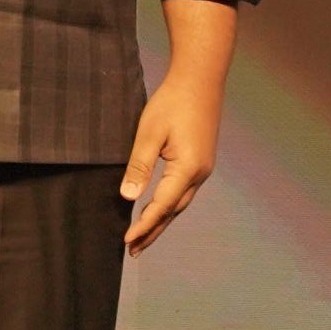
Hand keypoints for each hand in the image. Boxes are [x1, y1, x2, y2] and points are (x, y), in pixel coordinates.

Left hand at [121, 2, 235, 253]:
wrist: (200, 79)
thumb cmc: (172, 102)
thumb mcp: (149, 133)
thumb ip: (139, 166)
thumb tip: (128, 197)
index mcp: (188, 169)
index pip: (161, 206)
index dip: (143, 226)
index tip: (126, 241)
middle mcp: (200, 173)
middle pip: (173, 211)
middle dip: (153, 232)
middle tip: (132, 250)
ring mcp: (204, 168)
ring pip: (180, 203)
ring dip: (161, 221)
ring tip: (142, 238)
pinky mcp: (201, 161)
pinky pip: (184, 191)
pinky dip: (169, 206)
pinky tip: (158, 209)